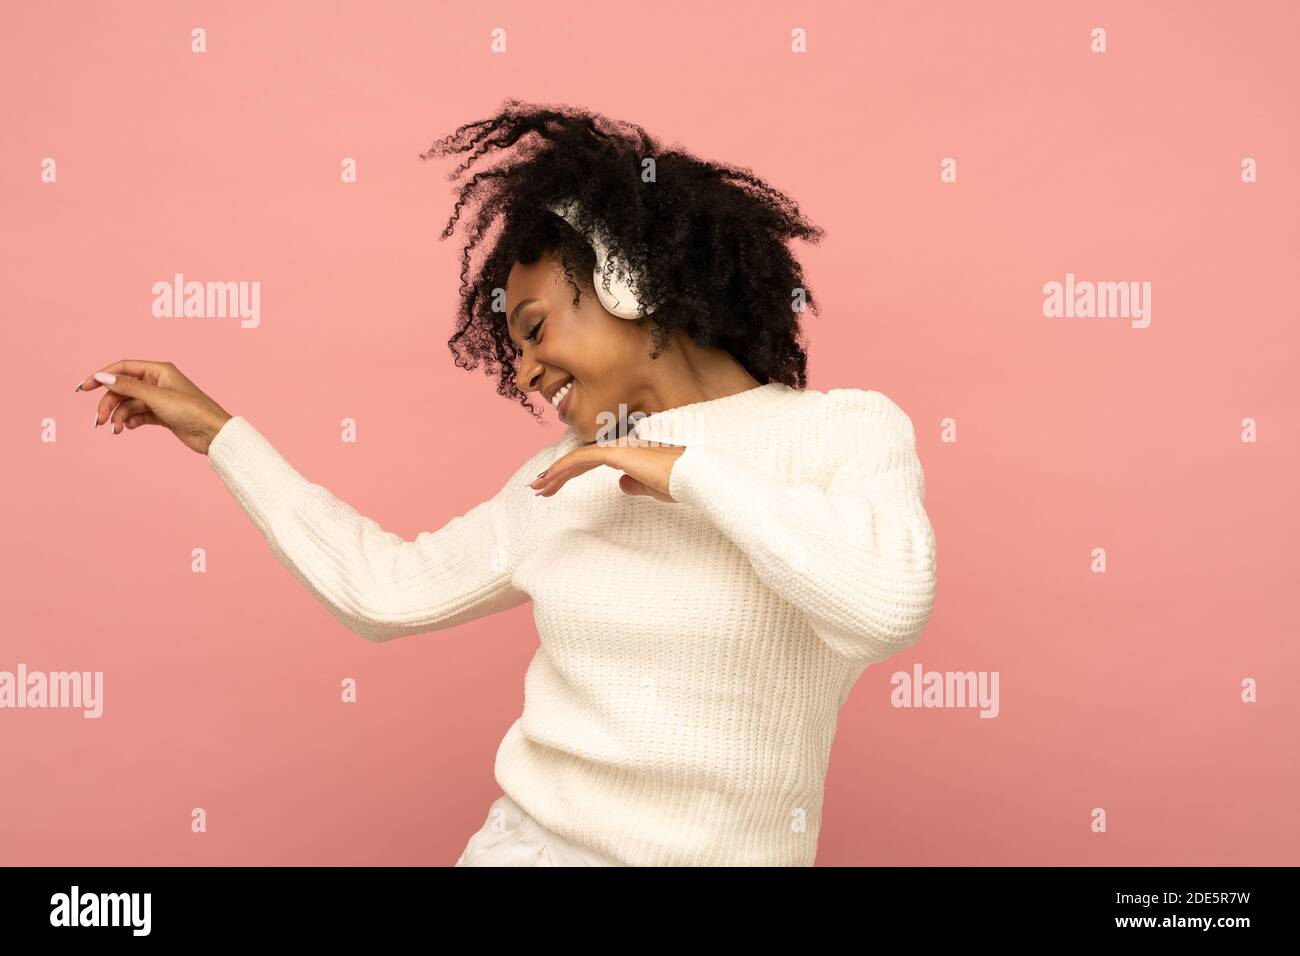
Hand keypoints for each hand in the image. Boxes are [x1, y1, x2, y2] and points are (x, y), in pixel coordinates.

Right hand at [74, 360, 233, 455]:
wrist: (213, 434)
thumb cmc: (191, 410)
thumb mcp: (156, 397)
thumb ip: (128, 387)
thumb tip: (102, 376)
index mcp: (158, 370)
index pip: (122, 368)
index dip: (101, 376)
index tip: (83, 388)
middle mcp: (157, 382)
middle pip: (122, 388)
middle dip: (109, 403)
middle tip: (98, 420)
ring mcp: (159, 399)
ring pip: (129, 404)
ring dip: (118, 416)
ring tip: (115, 430)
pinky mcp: (162, 415)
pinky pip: (138, 415)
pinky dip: (130, 421)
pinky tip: (128, 429)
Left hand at [528, 439, 686, 501]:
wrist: (691, 475)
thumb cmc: (678, 481)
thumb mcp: (652, 487)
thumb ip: (636, 484)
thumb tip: (621, 485)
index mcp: (628, 453)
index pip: (593, 461)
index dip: (572, 472)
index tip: (555, 484)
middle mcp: (620, 447)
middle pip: (581, 459)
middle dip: (558, 473)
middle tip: (539, 486)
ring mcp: (617, 448)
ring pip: (576, 458)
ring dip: (555, 473)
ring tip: (537, 487)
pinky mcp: (616, 453)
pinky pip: (582, 459)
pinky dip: (564, 468)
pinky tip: (550, 478)